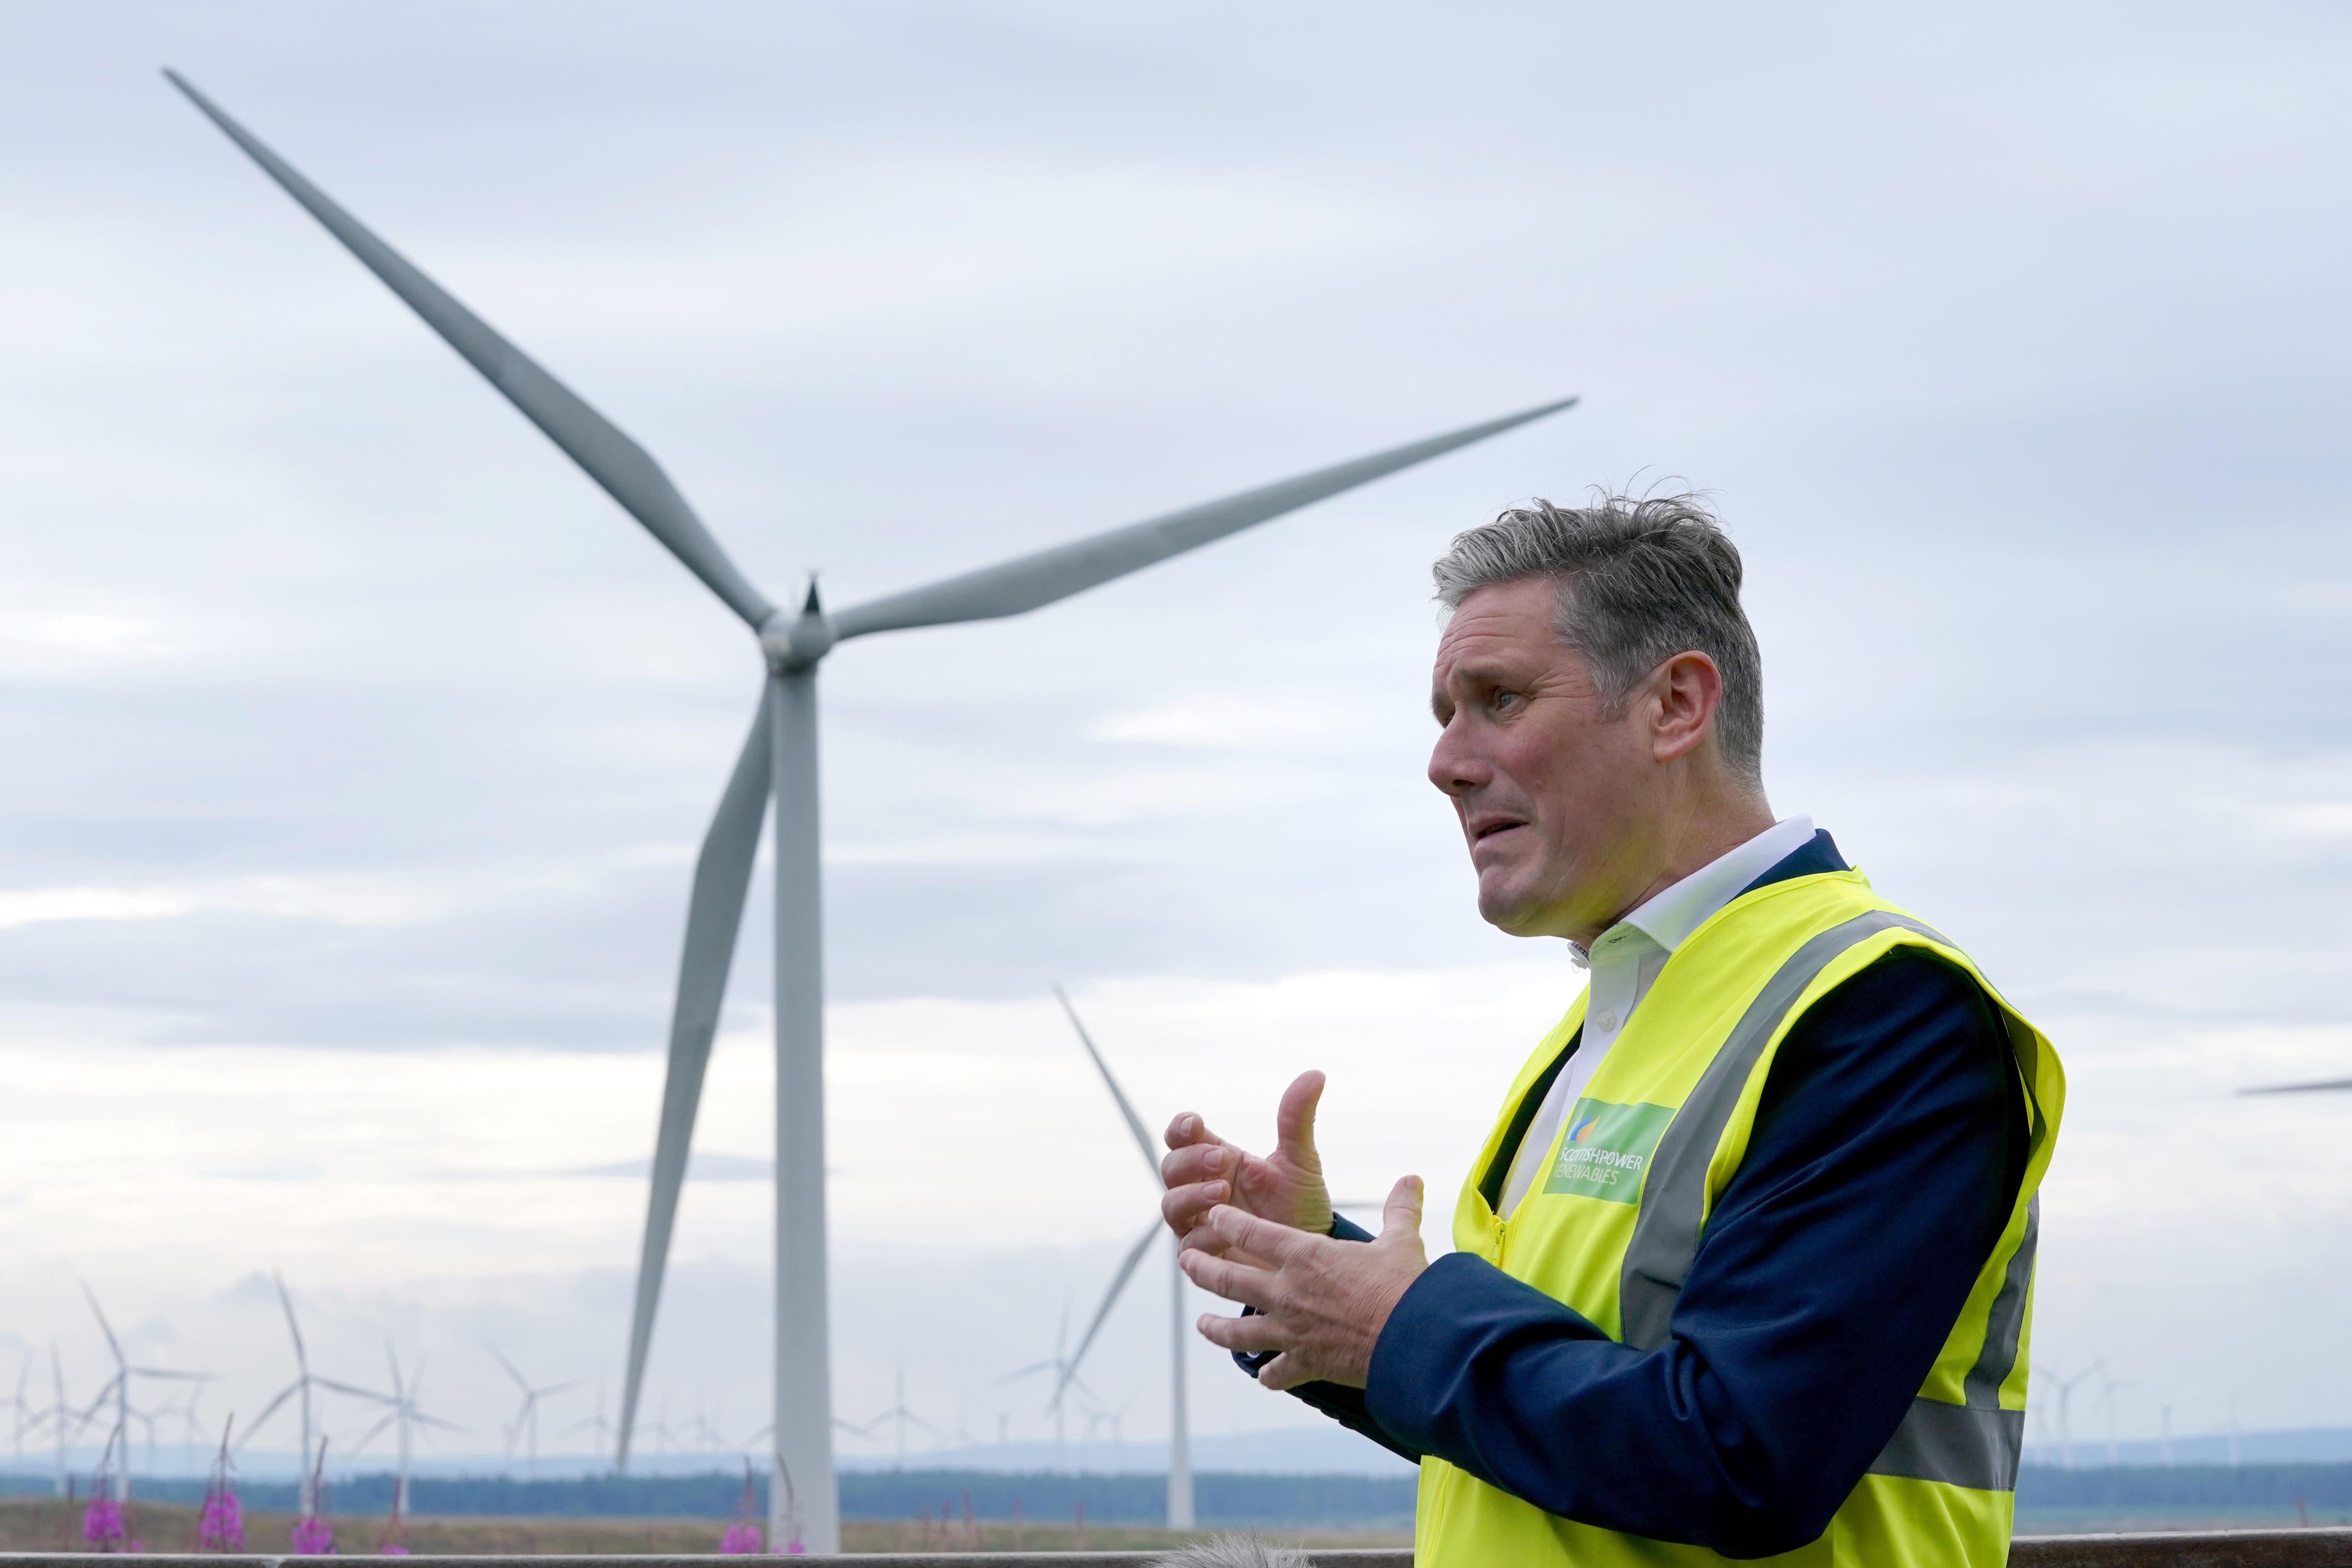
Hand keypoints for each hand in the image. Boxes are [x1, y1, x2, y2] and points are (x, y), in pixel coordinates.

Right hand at [1160, 1070, 1332, 1242]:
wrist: (1310, 1257)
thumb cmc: (1299, 1205)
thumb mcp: (1299, 1161)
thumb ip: (1297, 1120)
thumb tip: (1315, 1074)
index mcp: (1216, 1160)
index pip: (1182, 1137)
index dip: (1181, 1127)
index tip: (1195, 1123)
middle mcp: (1199, 1189)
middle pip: (1169, 1167)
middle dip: (1190, 1160)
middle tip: (1222, 1159)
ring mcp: (1197, 1223)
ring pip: (1170, 1205)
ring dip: (1191, 1196)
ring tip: (1222, 1192)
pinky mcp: (1202, 1257)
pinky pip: (1188, 1246)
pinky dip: (1204, 1237)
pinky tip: (1227, 1234)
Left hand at [1180, 1175, 1427, 1389]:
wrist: (1411, 1342)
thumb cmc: (1404, 1286)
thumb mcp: (1401, 1241)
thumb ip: (1399, 1210)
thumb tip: (1412, 1179)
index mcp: (1303, 1255)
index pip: (1249, 1231)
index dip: (1226, 1220)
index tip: (1213, 1214)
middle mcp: (1286, 1292)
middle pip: (1227, 1279)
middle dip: (1200, 1267)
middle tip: (1185, 1260)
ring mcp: (1290, 1331)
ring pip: (1236, 1331)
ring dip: (1216, 1328)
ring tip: (1203, 1323)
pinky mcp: (1304, 1363)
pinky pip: (1276, 1372)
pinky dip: (1268, 1374)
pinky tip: (1263, 1375)